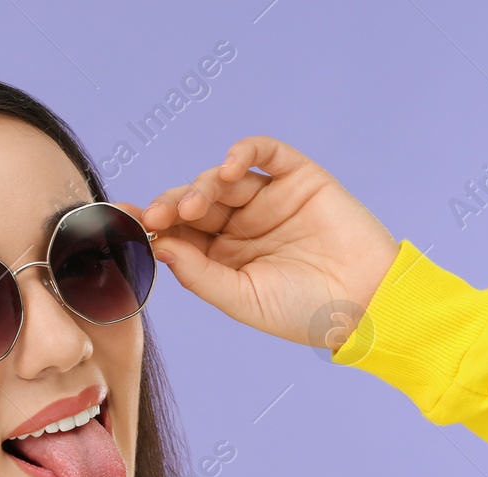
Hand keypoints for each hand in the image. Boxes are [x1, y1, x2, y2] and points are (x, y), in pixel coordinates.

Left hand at [124, 135, 400, 349]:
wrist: (366, 304)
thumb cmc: (305, 312)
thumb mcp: (242, 299)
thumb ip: (199, 274)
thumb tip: (157, 245)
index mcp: (223, 258)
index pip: (178, 233)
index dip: (150, 225)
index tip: (121, 222)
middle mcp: (241, 226)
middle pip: (193, 202)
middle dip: (171, 205)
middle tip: (156, 216)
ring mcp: (268, 200)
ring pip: (222, 179)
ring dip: (202, 186)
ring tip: (196, 205)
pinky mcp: (298, 178)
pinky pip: (265, 154)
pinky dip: (244, 153)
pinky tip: (231, 168)